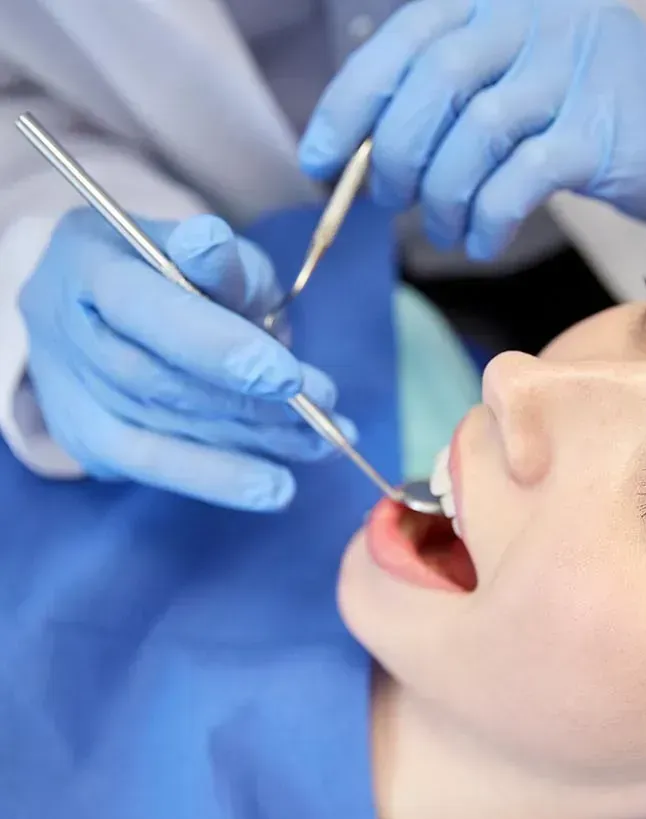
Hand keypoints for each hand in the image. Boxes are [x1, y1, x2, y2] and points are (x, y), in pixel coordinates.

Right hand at [19, 210, 354, 510]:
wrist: (111, 309)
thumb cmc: (173, 270)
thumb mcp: (203, 249)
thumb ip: (217, 259)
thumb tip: (211, 242)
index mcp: (86, 259)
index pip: (141, 306)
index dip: (215, 345)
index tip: (288, 376)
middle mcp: (60, 325)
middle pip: (156, 378)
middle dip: (251, 400)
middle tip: (324, 408)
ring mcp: (66, 388)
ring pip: (163, 426)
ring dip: (253, 440)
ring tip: (323, 441)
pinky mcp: (86, 438)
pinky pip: (156, 466)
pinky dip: (222, 479)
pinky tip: (276, 487)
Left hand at [299, 0, 645, 259]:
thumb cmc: (602, 110)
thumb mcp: (525, 82)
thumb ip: (455, 104)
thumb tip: (374, 160)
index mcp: (502, 4)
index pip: (404, 43)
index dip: (350, 105)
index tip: (318, 161)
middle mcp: (534, 22)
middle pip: (433, 85)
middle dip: (396, 157)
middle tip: (393, 201)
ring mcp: (573, 73)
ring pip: (474, 135)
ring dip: (442, 199)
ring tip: (446, 231)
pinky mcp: (604, 132)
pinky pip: (520, 179)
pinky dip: (487, 219)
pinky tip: (483, 241)